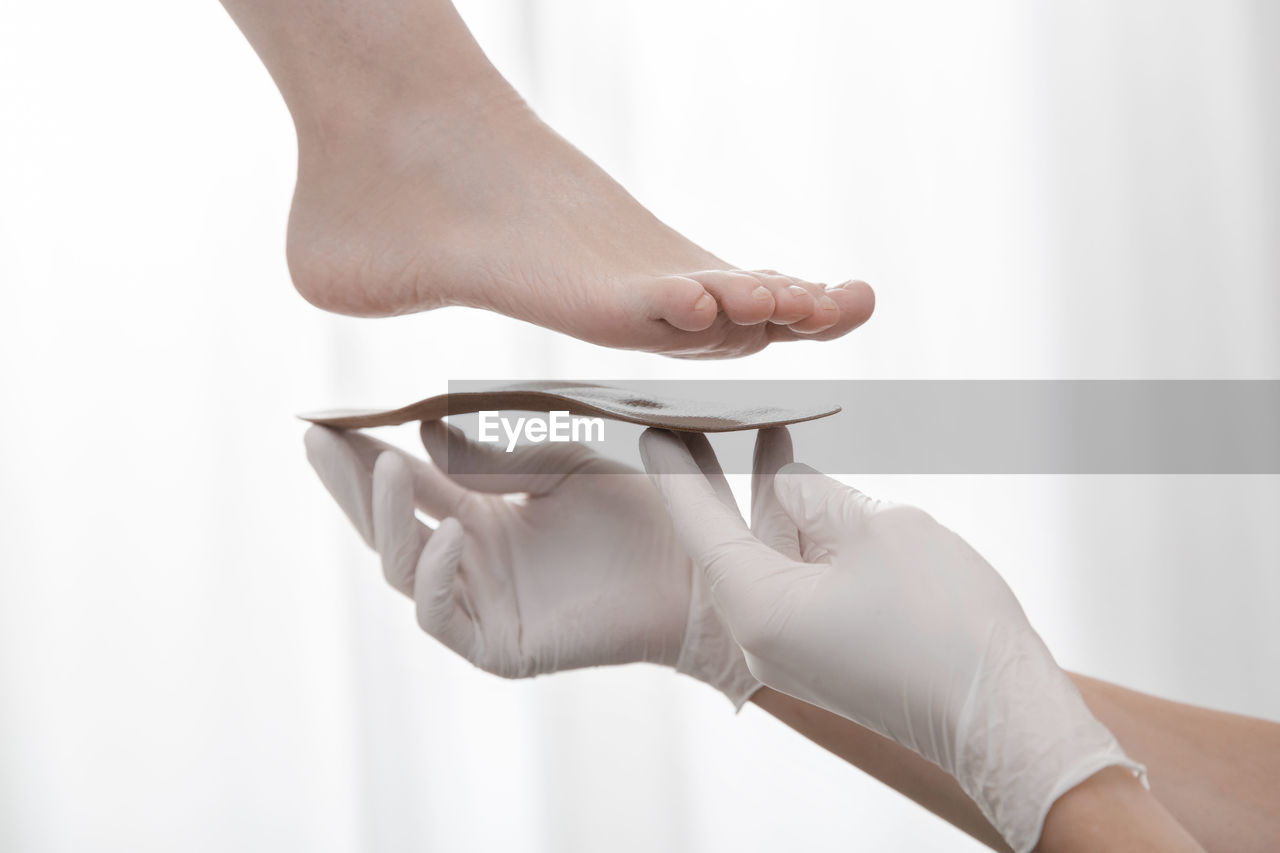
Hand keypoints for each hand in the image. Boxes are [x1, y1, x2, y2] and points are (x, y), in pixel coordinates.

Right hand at [304, 421, 757, 705]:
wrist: (701, 565)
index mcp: (482, 514)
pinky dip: (435, 577)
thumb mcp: (564, 463)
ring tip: (389, 465)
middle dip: (349, 481)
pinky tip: (450, 533)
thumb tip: (420, 435)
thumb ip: (496, 456)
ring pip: (402, 566)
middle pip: (387, 523)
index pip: (408, 481)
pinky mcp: (500, 645)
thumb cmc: (644, 509)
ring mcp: (480, 604)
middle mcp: (470, 559)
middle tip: (318, 437)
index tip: (333, 412)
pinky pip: (442, 615)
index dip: (368, 450)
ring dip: (388, 518)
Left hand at [640, 427, 1143, 852]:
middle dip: (718, 479)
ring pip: (768, 558)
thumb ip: (819, 499)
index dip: (677, 471)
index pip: (700, 525)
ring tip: (772, 432)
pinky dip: (801, 535)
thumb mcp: (878, 532)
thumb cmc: (944, 624)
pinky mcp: (823, 656)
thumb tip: (790, 483)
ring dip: (773, 500)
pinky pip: (796, 582)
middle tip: (695, 422)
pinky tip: (812, 491)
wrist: (1003, 717)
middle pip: (727, 541)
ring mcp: (791, 651)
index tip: (652, 428)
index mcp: (758, 608)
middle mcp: (760, 637)